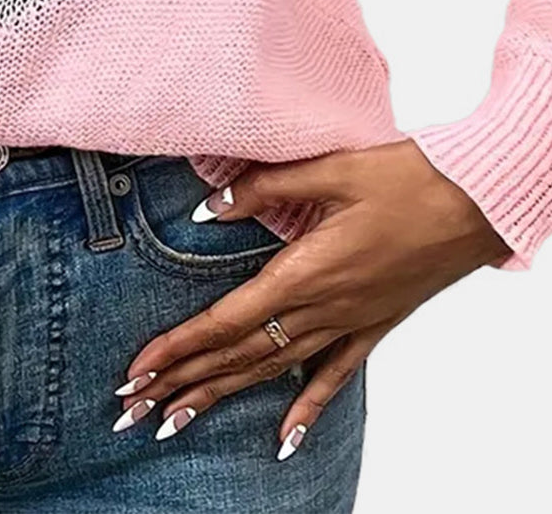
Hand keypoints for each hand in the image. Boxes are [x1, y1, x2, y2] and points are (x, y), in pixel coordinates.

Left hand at [115, 139, 511, 457]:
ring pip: (276, 371)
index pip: (227, 321)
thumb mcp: (329, 169)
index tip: (139, 369)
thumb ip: (263, 189)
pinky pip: (334, 376)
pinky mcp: (375, 324)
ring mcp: (351, 322)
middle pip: (241, 356)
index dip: (179, 347)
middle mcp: (325, 309)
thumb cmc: (405, 177)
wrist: (475, 201)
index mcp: (306, 272)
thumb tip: (209, 207)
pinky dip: (306, 410)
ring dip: (224, 396)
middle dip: (183, 382)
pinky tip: (285, 441)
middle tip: (134, 408)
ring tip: (179, 419)